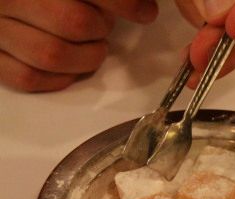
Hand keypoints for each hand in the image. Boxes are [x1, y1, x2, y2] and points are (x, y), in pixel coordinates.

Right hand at [0, 0, 158, 91]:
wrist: (5, 2)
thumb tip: (143, 5)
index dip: (125, 3)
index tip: (146, 12)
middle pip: (74, 23)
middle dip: (100, 30)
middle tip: (102, 27)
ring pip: (52, 56)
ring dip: (85, 58)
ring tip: (90, 47)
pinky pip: (29, 78)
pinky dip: (58, 79)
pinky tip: (69, 69)